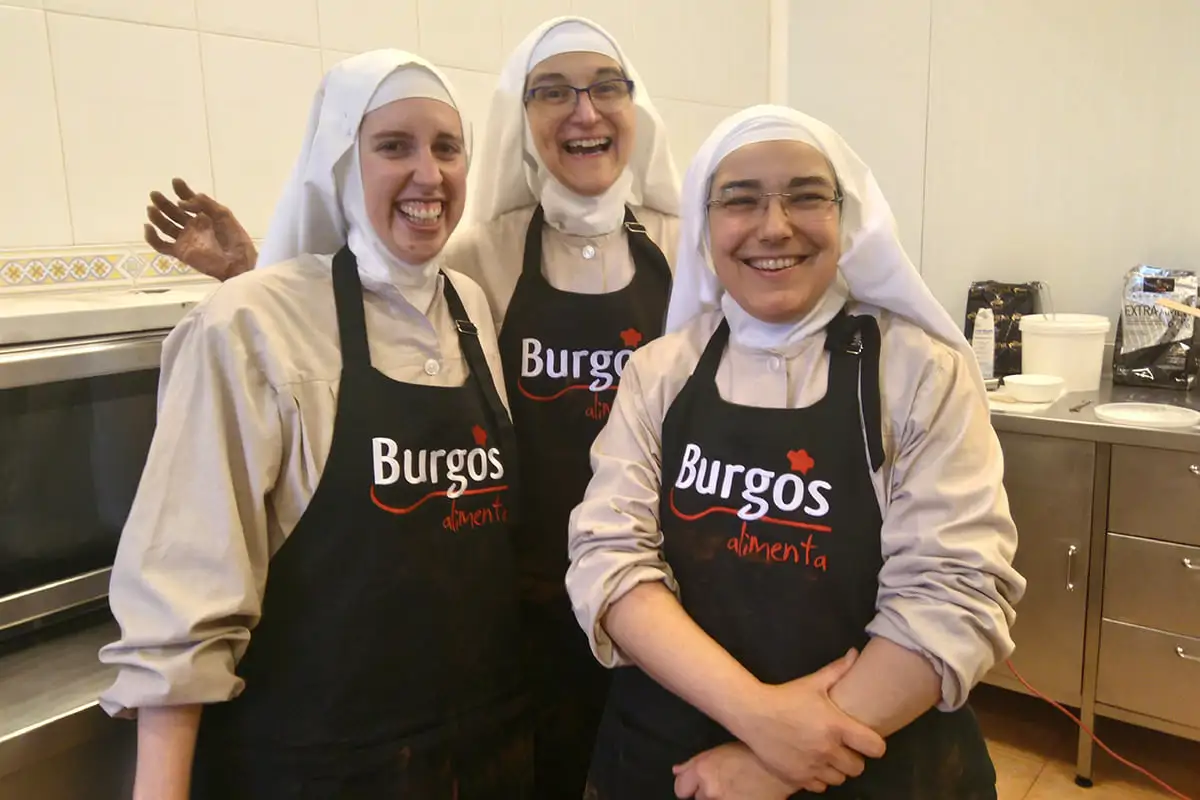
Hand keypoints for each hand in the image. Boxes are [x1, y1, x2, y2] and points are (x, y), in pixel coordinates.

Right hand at [144, 178, 256, 281]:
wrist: (239, 261)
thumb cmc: (235, 238)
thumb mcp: (223, 214)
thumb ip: (204, 204)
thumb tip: (182, 203)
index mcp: (203, 216)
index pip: (188, 201)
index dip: (182, 191)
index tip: (175, 182)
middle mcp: (192, 226)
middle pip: (173, 212)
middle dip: (164, 202)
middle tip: (154, 194)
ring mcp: (185, 239)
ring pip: (165, 226)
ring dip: (156, 217)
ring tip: (151, 207)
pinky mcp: (181, 252)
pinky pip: (161, 246)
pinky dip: (152, 238)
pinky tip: (148, 227)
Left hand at [673, 742, 802, 798]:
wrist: (782, 766)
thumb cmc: (752, 752)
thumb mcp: (720, 750)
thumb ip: (694, 763)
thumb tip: (676, 771)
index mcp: (703, 771)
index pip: (680, 789)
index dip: (690, 785)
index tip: (701, 783)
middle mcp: (710, 791)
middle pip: (698, 798)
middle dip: (708, 792)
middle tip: (725, 783)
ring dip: (721, 798)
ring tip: (737, 789)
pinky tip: (744, 794)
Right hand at [730, 649, 886, 789]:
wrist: (753, 714)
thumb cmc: (786, 697)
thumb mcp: (813, 683)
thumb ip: (837, 671)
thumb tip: (855, 654)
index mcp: (837, 726)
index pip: (875, 748)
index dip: (874, 745)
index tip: (866, 740)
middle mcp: (827, 750)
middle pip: (858, 768)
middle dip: (853, 758)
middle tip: (843, 748)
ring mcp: (812, 766)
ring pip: (839, 779)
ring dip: (836, 769)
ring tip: (827, 756)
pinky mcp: (798, 778)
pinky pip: (820, 787)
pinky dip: (818, 778)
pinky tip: (812, 764)